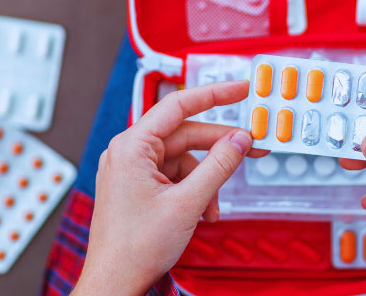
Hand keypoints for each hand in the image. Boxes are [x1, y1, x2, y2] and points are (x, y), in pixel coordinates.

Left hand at [73, 80, 263, 295]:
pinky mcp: (137, 186)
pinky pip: (174, 176)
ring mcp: (131, 170)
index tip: (240, 89)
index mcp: (131, 146)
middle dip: (218, 149)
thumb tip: (240, 139)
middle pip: (185, 135)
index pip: (178, 105)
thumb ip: (218, 165)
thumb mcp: (188, 202)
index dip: (214, 94)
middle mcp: (128, 152)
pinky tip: (201, 212)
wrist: (114, 282)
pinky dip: (193, 191)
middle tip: (251, 148)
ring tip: (212, 208)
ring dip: (206, 181)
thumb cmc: (134, 248)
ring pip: (183, 159)